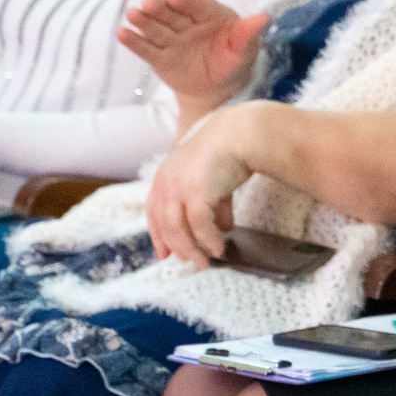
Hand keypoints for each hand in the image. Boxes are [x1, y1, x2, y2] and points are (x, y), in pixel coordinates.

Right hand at [119, 0, 263, 111]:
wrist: (219, 89)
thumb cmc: (235, 62)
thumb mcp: (244, 50)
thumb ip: (248, 34)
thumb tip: (264, 17)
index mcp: (210, 15)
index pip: (197, 5)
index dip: (186, 2)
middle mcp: (188, 24)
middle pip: (171, 14)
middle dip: (159, 9)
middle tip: (148, 3)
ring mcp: (172, 40)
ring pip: (156, 28)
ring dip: (143, 21)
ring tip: (132, 14)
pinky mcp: (160, 57)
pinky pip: (147, 49)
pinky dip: (134, 42)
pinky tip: (122, 33)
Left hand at [144, 103, 261, 266]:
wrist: (241, 134)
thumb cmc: (230, 151)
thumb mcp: (214, 180)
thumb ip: (214, 204)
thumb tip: (222, 228)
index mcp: (165, 175)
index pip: (154, 211)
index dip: (158, 234)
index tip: (164, 253)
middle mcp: (166, 181)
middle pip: (163, 224)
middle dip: (175, 247)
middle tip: (189, 262)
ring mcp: (179, 187)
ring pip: (177, 229)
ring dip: (190, 248)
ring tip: (204, 261)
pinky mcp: (196, 192)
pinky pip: (198, 225)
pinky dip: (207, 239)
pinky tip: (217, 247)